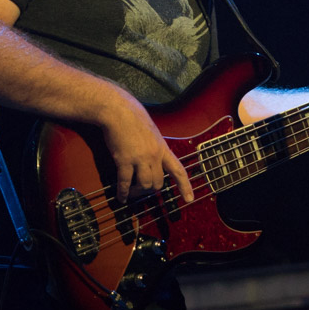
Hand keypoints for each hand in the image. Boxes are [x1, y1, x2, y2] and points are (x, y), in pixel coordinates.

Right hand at [98, 89, 194, 204]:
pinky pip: (125, 183)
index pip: (178, 170)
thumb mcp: (152, 132)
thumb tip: (153, 159)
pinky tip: (121, 196)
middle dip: (150, 189)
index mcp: (163, 148)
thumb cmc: (134, 117)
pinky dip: (123, 193)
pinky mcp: (124, 161)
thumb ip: (155, 147)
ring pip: (144, 185)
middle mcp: (154, 155)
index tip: (189, 199)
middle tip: (141, 189)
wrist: (119, 110)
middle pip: (158, 183)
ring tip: (131, 192)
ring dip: (137, 192)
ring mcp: (140, 159)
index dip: (185, 186)